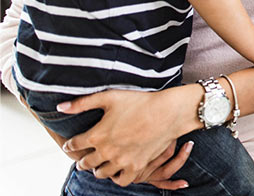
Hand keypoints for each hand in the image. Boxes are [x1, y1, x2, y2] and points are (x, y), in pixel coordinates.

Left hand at [58, 88, 187, 186]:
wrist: (168, 112)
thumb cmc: (140, 101)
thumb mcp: (110, 97)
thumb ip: (83, 103)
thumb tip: (60, 108)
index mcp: (96, 135)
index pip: (73, 145)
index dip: (70, 145)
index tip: (72, 144)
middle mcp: (106, 152)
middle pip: (85, 163)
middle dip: (82, 160)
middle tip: (84, 157)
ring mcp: (121, 161)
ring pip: (101, 173)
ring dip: (98, 169)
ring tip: (100, 163)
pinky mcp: (136, 166)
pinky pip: (120, 180)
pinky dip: (117, 177)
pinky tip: (118, 169)